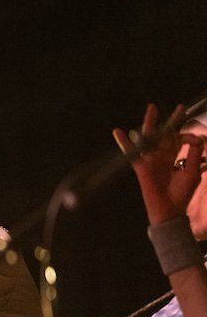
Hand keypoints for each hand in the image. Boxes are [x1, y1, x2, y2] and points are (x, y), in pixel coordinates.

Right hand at [113, 103, 205, 223]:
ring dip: (150, 123)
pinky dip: (123, 142)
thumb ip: (195, 154)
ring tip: (152, 108)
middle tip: (181, 108)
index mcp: (175, 157)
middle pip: (166, 134)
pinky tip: (117, 131)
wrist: (170, 209)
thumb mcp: (192, 172)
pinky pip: (131, 152)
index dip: (190, 137)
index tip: (197, 141)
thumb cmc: (181, 193)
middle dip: (173, 121)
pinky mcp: (141, 165)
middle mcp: (162, 156)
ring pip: (150, 137)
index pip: (181, 140)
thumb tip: (199, 139)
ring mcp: (151, 159)